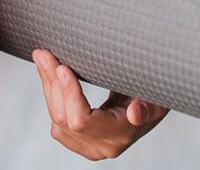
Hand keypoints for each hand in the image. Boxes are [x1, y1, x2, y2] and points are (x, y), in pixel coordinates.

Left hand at [32, 48, 169, 159]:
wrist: (149, 108)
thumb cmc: (153, 96)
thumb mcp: (156, 97)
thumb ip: (146, 107)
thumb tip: (136, 114)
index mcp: (119, 135)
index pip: (83, 120)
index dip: (70, 94)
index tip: (62, 68)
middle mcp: (102, 146)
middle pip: (65, 118)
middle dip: (52, 83)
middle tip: (44, 53)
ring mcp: (88, 146)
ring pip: (57, 119)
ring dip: (48, 86)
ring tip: (44, 58)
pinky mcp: (79, 141)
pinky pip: (57, 121)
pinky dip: (51, 96)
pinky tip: (50, 74)